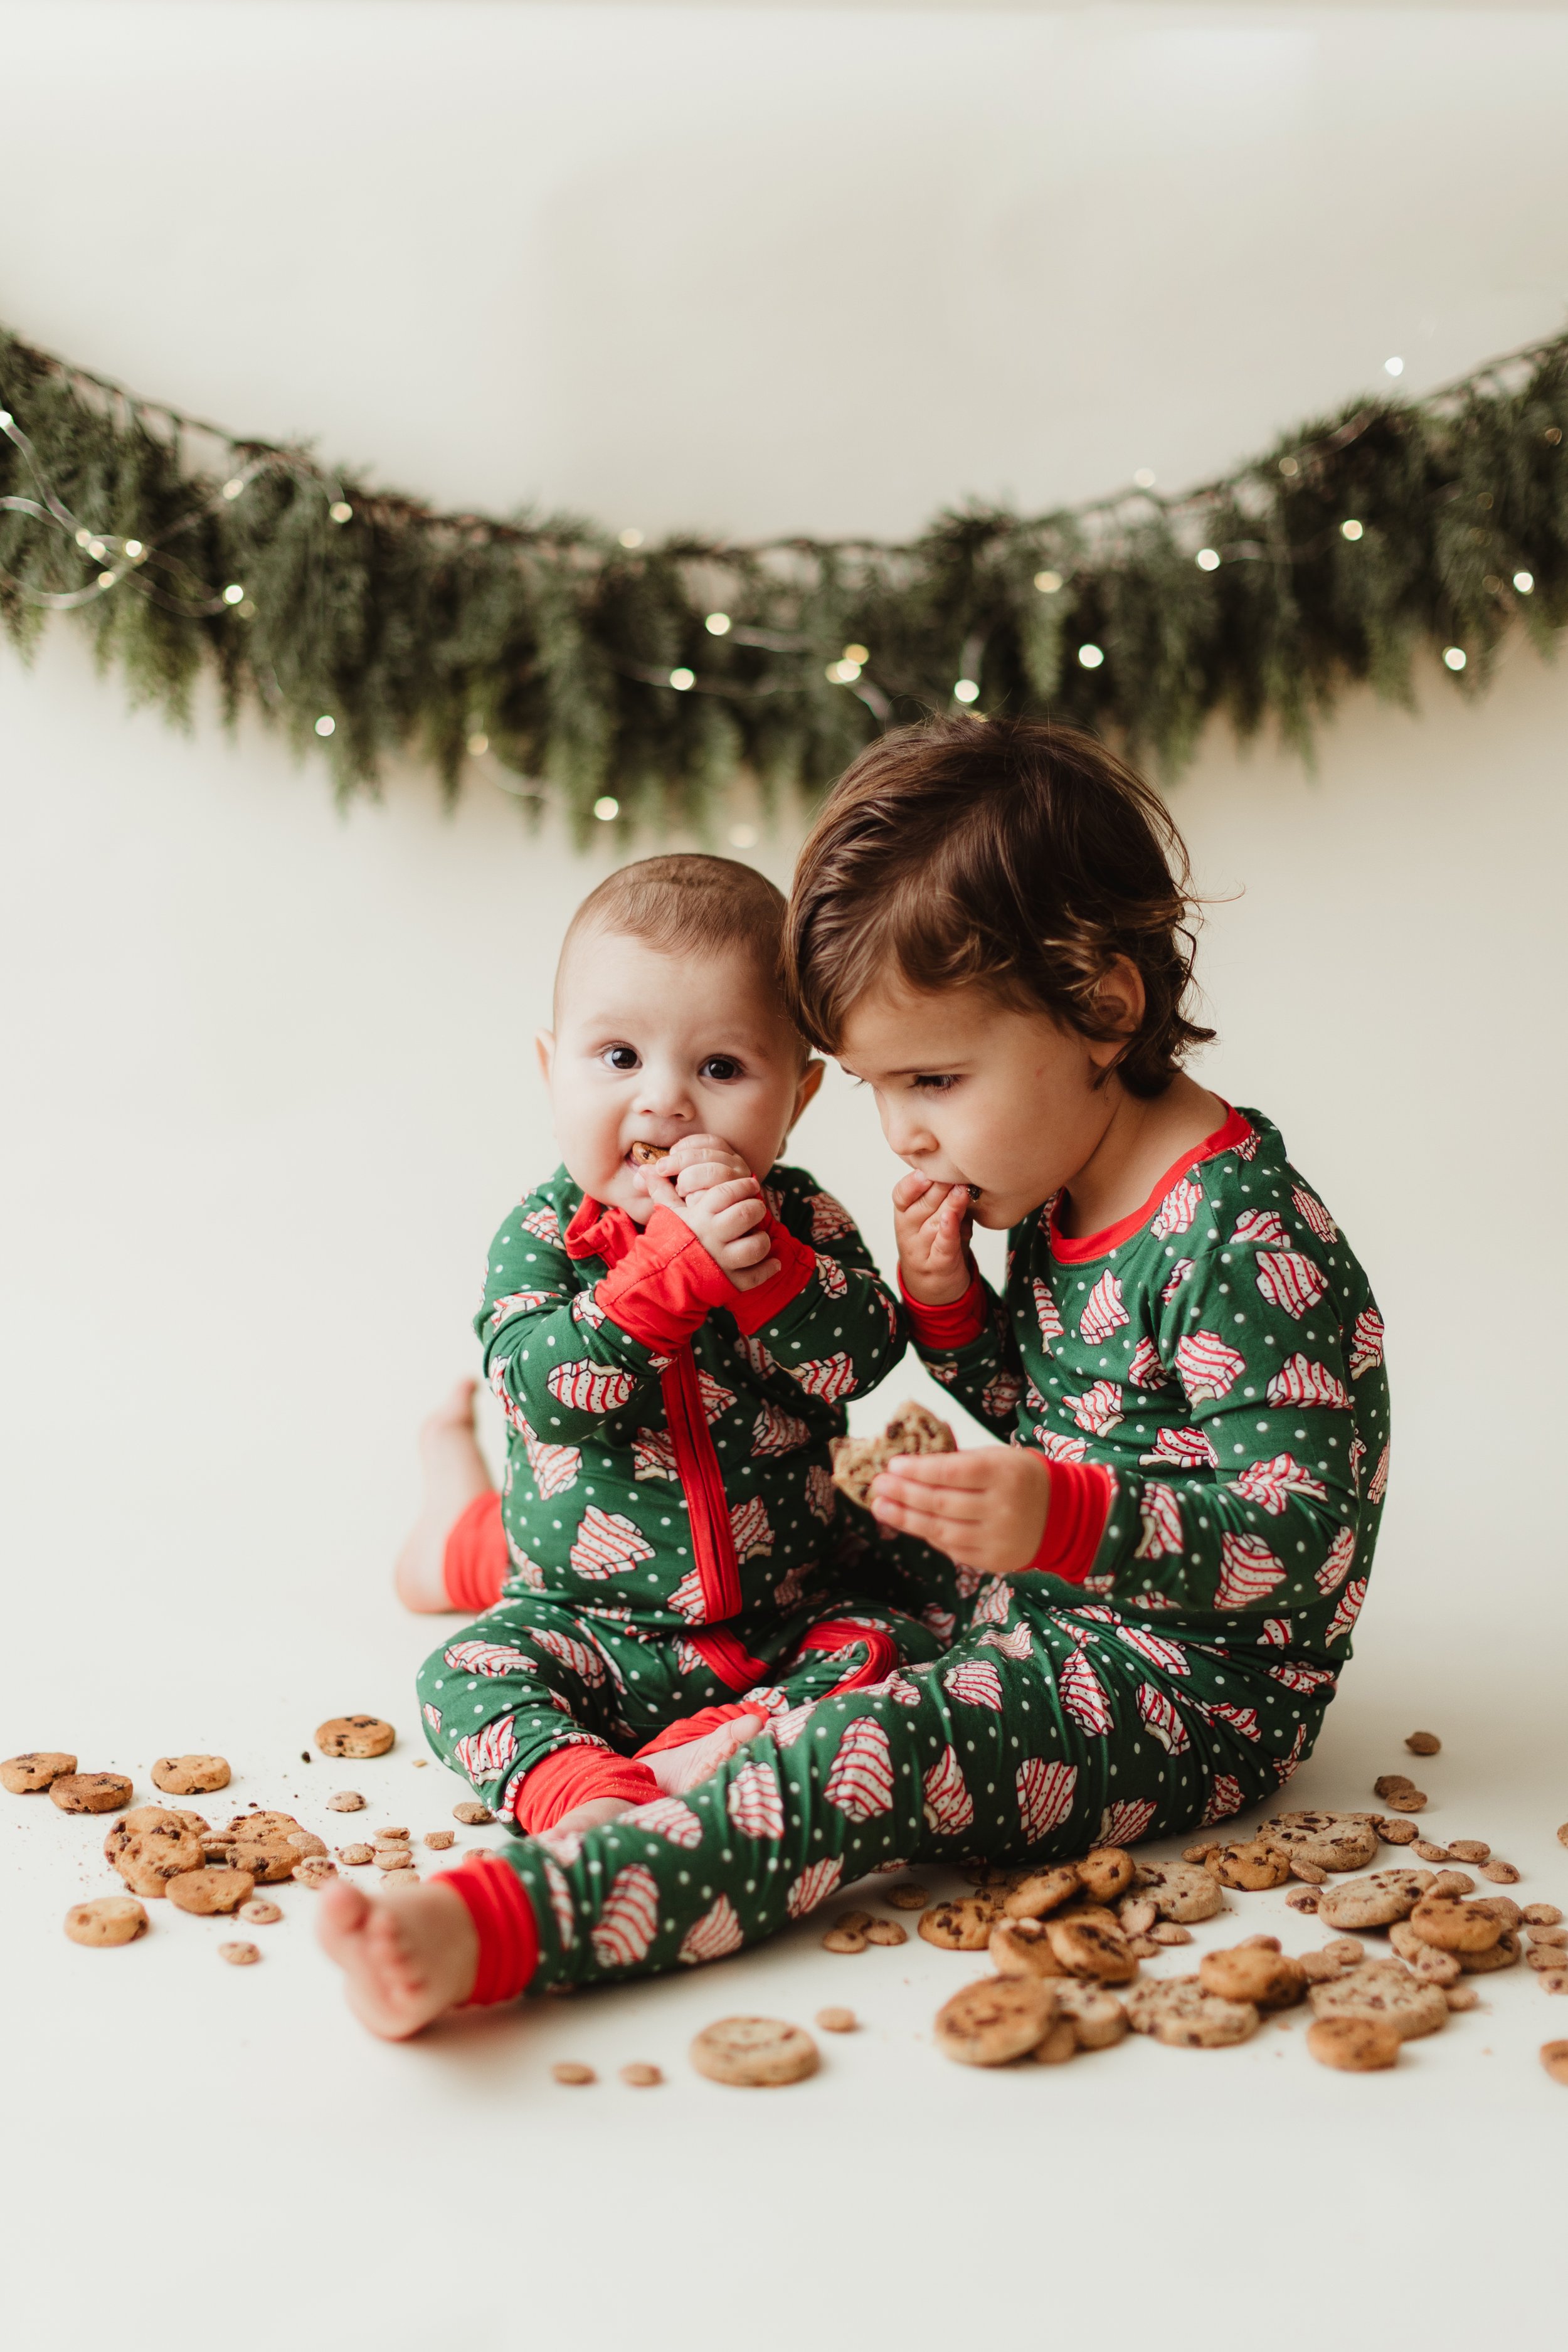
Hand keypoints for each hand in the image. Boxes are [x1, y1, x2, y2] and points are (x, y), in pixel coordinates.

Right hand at [639, 1133, 779, 1291]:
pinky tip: (773, 1262)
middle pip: (746, 1214)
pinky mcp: (730, 1282)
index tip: (750, 1184)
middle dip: (755, 1207)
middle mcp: (713, 1237)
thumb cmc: (665, 1241)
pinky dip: (768, 1269)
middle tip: (755, 1207)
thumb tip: (647, 1168)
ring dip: (762, 1239)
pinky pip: (756, 1276)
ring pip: (755, 1246)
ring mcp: (722, 1261)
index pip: (727, 1192)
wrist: (658, 1279)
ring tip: (758, 1234)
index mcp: (700, 1217)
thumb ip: (661, 1190)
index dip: (742, 1185)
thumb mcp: (666, 1214)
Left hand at [869, 1446, 1049, 1575]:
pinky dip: (927, 1535)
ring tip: (880, 1507)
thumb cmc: (1021, 1478)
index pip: (952, 1471)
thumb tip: (911, 1460)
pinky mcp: (993, 1561)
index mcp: (1003, 1473)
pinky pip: (951, 1548)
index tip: (892, 1464)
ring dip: (905, 1519)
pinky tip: (909, 1523)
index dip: (918, 1469)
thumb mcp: (998, 1457)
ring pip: (940, 1530)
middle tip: (876, 1486)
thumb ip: (959, 1459)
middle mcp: (1001, 1508)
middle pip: (941, 1502)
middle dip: (903, 1494)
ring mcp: (997, 1538)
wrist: (1064, 1516)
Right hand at [893, 1170, 974, 1305]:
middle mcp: (908, 1233)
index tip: (926, 1169)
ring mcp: (921, 1251)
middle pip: (919, 1207)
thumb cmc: (938, 1246)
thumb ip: (944, 1198)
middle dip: (937, 1187)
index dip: (912, 1183)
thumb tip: (962, 1172)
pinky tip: (952, 1219)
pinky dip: (947, 1232)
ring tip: (961, 1190)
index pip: (901, 1196)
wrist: (935, 1290)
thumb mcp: (937, 1219)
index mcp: (905, 1216)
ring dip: (948, 1206)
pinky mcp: (938, 1267)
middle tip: (954, 1171)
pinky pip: (942, 1247)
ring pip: (932, 1224)